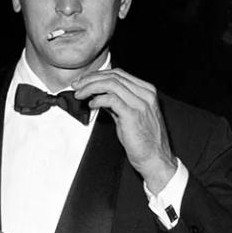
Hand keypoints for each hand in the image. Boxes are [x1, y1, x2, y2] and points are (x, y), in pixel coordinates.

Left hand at [72, 67, 176, 192]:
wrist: (155, 158)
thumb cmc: (144, 140)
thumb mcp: (130, 115)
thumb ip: (117, 103)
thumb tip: (97, 94)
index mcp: (146, 91)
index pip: (118, 74)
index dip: (98, 75)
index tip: (84, 80)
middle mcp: (145, 94)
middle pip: (113, 77)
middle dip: (90, 79)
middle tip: (76, 85)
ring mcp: (140, 104)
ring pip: (111, 85)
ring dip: (90, 87)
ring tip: (79, 94)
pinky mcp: (133, 115)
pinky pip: (111, 99)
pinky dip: (98, 99)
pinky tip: (91, 105)